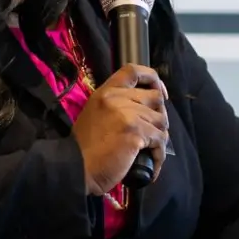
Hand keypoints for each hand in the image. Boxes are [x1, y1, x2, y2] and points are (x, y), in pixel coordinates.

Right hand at [71, 64, 169, 195]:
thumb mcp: (96, 114)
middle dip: (159, 115)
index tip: (159, 93)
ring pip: (161, 120)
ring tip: (151, 150)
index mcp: (106, 92)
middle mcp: (117, 98)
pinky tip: (152, 163)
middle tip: (154, 132)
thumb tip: (144, 108)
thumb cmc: (85, 147)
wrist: (77, 168)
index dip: (153, 79)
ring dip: (160, 137)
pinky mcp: (136, 133)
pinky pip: (160, 140)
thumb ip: (115, 105)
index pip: (134, 70)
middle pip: (155, 98)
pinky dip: (159, 154)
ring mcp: (128, 114)